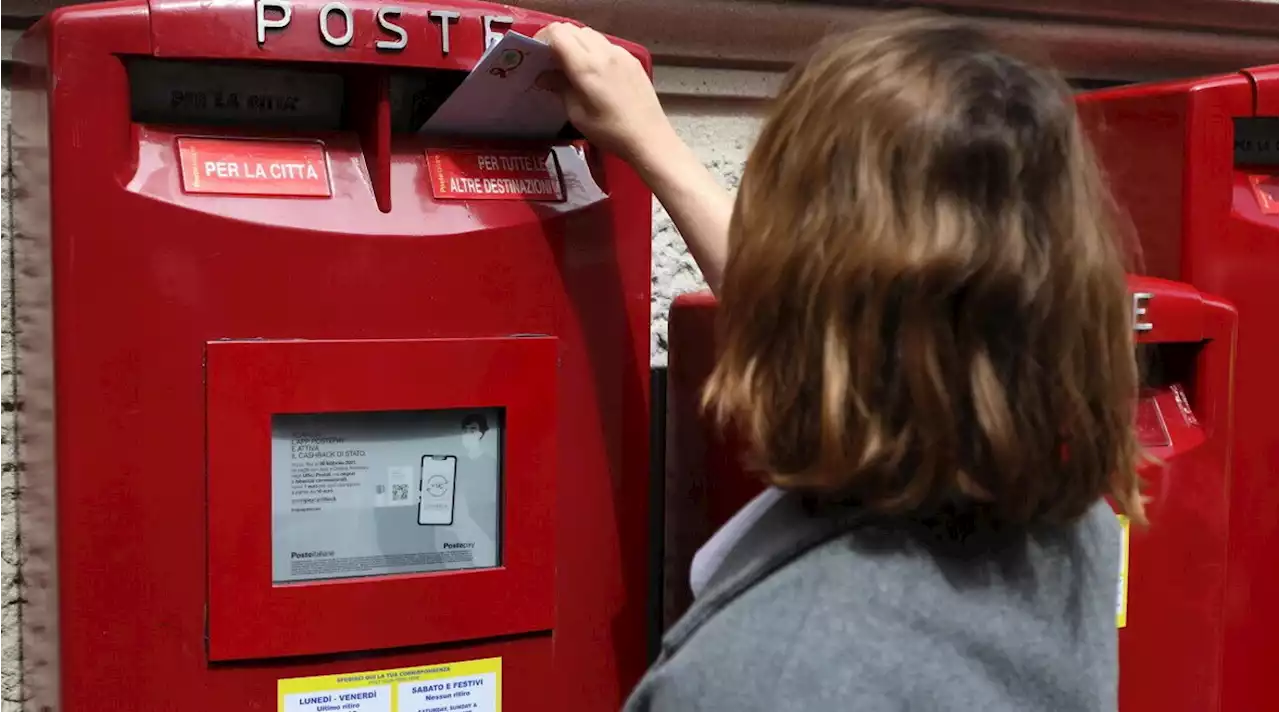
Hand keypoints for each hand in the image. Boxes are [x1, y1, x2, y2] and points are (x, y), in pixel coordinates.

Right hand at [535, 22, 674, 163]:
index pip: (558, 33)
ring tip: (571, 66)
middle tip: (551, 60)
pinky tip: (593, 71)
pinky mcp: (632, 60)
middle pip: (573, 29)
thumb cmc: (612, 132)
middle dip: (558, 40)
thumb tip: (545, 76)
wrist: (649, 138)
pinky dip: (593, 50)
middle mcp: (604, 54)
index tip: (537, 53)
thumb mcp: (577, 115)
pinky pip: (606, 44)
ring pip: (590, 34)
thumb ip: (560, 88)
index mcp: (586, 67)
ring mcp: (621, 54)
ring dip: (576, 43)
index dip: (543, 39)